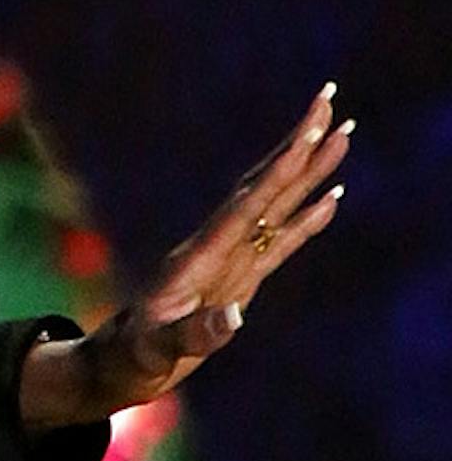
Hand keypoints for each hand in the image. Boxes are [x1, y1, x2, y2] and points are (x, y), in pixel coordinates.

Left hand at [21, 82, 349, 428]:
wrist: (119, 363)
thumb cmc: (133, 358)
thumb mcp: (157, 351)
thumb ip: (195, 335)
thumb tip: (234, 317)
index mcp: (195, 260)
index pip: (245, 206)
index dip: (279, 173)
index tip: (309, 134)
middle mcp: (214, 248)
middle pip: (262, 186)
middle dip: (296, 145)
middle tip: (329, 97)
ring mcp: (228, 259)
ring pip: (273, 204)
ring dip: (307, 169)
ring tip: (342, 131)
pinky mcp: (238, 276)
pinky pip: (278, 240)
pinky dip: (305, 217)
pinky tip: (330, 196)